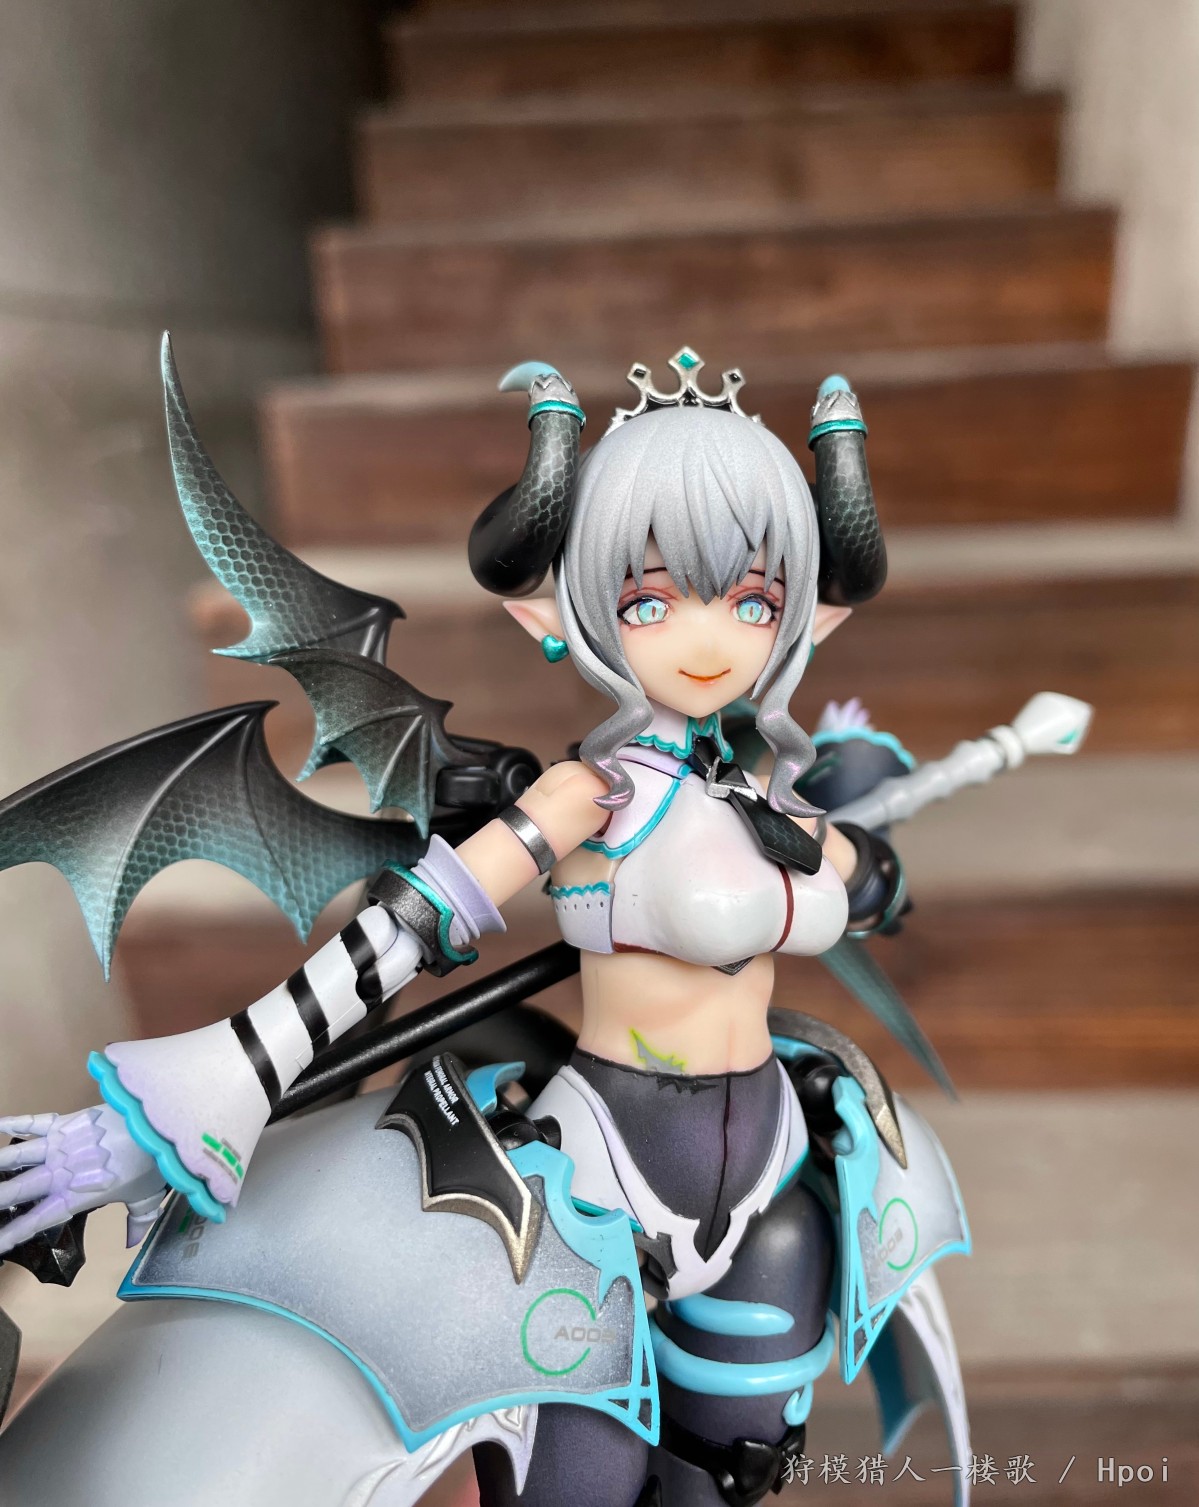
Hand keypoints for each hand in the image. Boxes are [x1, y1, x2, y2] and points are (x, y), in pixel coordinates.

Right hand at [0, 1104, 166, 1255]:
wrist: (157, 1123)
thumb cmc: (153, 1163)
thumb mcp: (147, 1196)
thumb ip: (137, 1220)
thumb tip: (132, 1242)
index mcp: (78, 1195)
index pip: (39, 1219)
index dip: (15, 1233)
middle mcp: (62, 1171)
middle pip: (20, 1189)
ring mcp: (62, 1143)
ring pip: (20, 1155)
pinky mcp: (68, 1120)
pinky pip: (36, 1121)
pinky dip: (16, 1122)